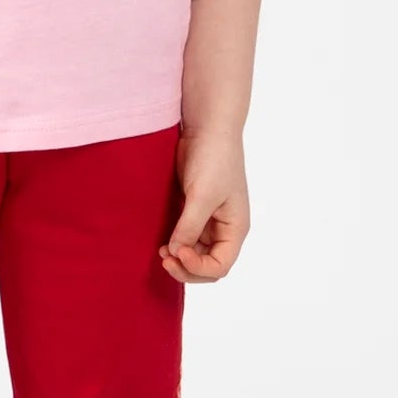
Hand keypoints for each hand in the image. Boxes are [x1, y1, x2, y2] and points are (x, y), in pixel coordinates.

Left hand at [159, 127, 248, 282]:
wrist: (207, 129)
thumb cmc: (214, 159)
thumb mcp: (202, 195)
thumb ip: (189, 227)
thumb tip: (175, 252)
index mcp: (235, 228)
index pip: (220, 266)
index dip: (199, 268)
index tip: (179, 253)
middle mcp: (224, 229)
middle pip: (207, 265)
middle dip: (186, 267)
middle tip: (165, 258)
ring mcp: (209, 222)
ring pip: (195, 254)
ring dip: (179, 258)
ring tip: (161, 251)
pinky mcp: (193, 212)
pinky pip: (186, 238)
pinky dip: (175, 244)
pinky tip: (162, 242)